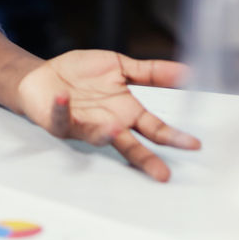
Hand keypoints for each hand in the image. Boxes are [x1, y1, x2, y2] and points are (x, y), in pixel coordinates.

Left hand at [16, 50, 200, 181]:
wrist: (44, 75)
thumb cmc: (83, 76)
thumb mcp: (120, 66)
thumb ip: (151, 72)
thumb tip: (188, 71)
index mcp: (126, 112)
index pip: (154, 128)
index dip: (173, 136)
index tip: (194, 144)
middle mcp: (108, 124)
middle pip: (131, 146)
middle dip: (146, 159)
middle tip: (163, 173)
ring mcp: (83, 125)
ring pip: (96, 136)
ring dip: (104, 134)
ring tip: (115, 130)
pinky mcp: (58, 120)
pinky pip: (61, 117)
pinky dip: (61, 108)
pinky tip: (63, 97)